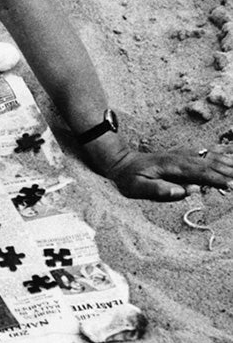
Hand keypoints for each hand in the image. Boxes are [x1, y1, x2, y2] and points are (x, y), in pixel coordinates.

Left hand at [103, 143, 232, 200]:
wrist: (121, 162)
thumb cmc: (129, 179)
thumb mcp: (137, 188)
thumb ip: (159, 191)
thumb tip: (183, 192)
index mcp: (171, 166)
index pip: (198, 173)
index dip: (215, 179)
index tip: (230, 185)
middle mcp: (179, 158)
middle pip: (209, 163)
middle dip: (228, 170)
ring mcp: (182, 154)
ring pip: (210, 156)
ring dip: (228, 159)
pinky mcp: (183, 155)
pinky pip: (206, 152)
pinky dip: (221, 151)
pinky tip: (232, 150)